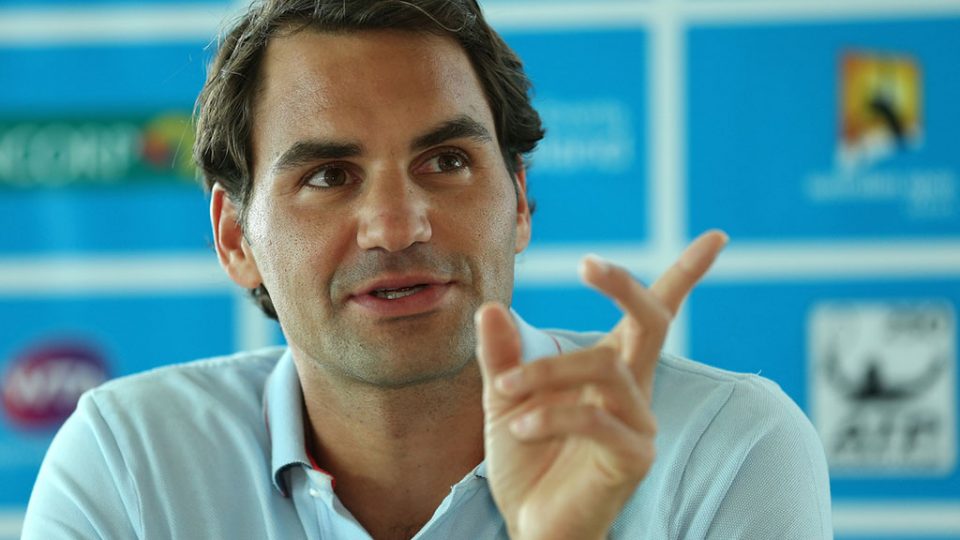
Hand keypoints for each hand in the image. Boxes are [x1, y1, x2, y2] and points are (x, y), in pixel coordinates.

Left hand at [475, 230, 727, 539]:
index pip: (654, 315)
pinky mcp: (633, 458)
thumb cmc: (527, 461)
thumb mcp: (506, 401)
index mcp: (611, 370)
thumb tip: (492, 307)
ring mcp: (639, 424)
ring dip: (546, 372)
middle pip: (651, 322)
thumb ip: (502, 356)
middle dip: (624, 285)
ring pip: (605, 368)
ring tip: (505, 393)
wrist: (530, 524)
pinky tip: (522, 427)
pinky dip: (552, 416)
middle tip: (588, 263)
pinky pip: (597, 419)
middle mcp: (634, 391)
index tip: (716, 237)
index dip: (685, 274)